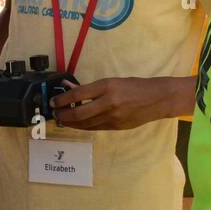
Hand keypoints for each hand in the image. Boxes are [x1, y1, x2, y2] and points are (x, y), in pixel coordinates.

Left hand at [51, 76, 181, 130]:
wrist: (157, 99)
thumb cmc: (134, 86)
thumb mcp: (111, 81)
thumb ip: (90, 87)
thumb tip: (68, 87)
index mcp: (107, 86)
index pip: (78, 94)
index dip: (62, 99)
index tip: (53, 101)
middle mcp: (109, 102)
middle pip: (79, 113)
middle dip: (63, 114)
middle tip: (54, 113)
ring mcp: (113, 117)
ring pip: (85, 123)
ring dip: (70, 122)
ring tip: (61, 119)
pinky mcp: (116, 127)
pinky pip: (94, 128)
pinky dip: (82, 126)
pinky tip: (75, 124)